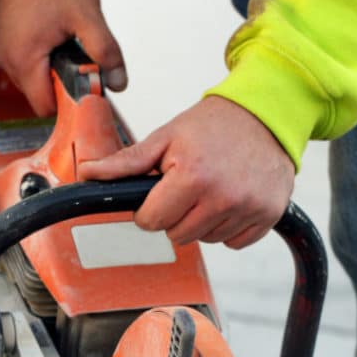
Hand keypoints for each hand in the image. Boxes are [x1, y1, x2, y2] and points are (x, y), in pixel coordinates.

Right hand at [0, 0, 126, 116]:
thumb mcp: (88, 16)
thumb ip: (105, 52)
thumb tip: (118, 82)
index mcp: (24, 60)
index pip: (45, 107)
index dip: (66, 101)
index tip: (79, 85)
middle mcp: (5, 57)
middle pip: (36, 92)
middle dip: (57, 81)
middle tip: (71, 54)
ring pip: (27, 76)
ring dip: (45, 66)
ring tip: (57, 39)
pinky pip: (16, 56)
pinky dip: (32, 51)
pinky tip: (44, 31)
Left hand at [77, 97, 294, 248]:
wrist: (268, 114)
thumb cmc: (215, 124)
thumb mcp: (167, 137)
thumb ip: (127, 162)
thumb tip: (88, 173)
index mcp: (192, 175)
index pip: (152, 222)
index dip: (150, 209)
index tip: (161, 192)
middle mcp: (222, 196)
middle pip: (177, 236)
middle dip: (176, 215)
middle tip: (189, 187)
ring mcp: (248, 208)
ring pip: (206, 240)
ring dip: (203, 221)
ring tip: (213, 190)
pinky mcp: (267, 216)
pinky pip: (234, 243)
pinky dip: (229, 227)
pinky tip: (232, 200)